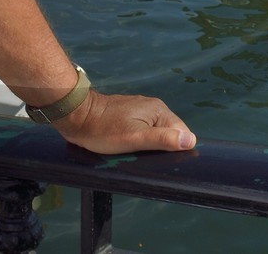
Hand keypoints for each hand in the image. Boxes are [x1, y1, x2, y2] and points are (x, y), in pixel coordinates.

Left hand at [53, 90, 195, 154]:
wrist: (76, 117)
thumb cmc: (104, 129)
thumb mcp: (135, 138)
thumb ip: (163, 139)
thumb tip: (191, 141)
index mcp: (158, 110)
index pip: (181, 132)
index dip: (175, 148)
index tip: (163, 161)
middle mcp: (152, 107)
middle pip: (168, 133)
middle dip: (162, 148)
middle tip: (148, 160)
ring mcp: (139, 110)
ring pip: (155, 133)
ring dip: (150, 146)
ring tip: (137, 155)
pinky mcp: (128, 115)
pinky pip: (143, 130)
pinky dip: (140, 140)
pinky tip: (130, 148)